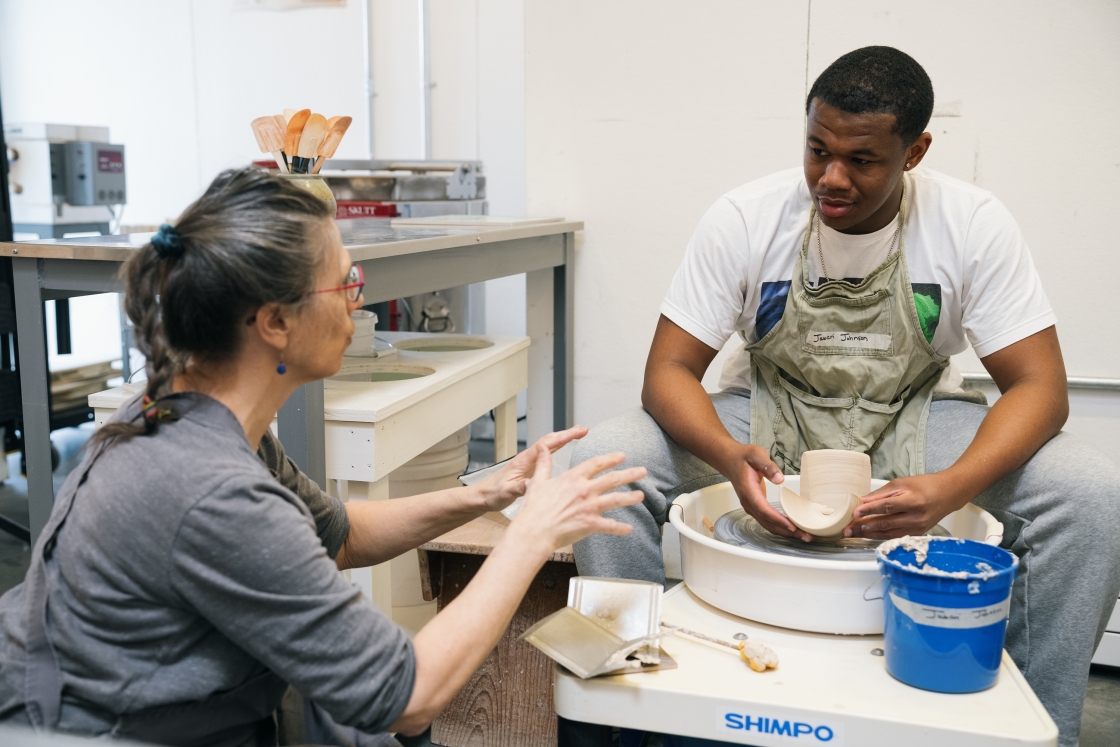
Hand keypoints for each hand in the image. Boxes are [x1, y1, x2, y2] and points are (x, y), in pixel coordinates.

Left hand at [474, 426, 588, 510]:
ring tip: (578, 434)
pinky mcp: (529, 468)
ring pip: (549, 445)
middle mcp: (527, 458)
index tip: (577, 433)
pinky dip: (558, 447)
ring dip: (563, 439)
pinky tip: (563, 448)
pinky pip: (547, 454)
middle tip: (583, 430)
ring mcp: (528, 462)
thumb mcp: (506, 493)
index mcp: (524, 460)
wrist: (482, 496)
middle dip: (567, 434)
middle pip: (550, 441)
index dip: (563, 437)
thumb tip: (531, 484)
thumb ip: (519, 488)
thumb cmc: (492, 494)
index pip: (547, 444)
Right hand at [509, 448, 646, 552]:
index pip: (596, 463)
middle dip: (630, 474)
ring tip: (642, 495)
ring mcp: (589, 507)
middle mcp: (584, 490)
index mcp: (572, 478)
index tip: (622, 456)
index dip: (610, 458)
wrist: (534, 531)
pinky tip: (630, 529)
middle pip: (612, 479)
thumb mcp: (538, 481)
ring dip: (630, 497)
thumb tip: (542, 448)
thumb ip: (543, 463)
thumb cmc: (534, 509)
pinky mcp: (590, 524)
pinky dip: (621, 528)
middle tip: (643, 471)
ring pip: (616, 500)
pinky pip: (610, 526)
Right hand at [721, 444, 809, 541]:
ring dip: (785, 531)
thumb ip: (767, 466)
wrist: (729, 460)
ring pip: (768, 524)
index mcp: (748, 490)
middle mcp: (748, 502)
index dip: (778, 519)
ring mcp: (751, 506)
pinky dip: (780, 526)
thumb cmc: (743, 457)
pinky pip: (767, 520)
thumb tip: (780, 479)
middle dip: (786, 531)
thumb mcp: (756, 454)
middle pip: (767, 522)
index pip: (763, 509)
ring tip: (802, 534)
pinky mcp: (755, 507)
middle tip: (805, 536)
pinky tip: (792, 527)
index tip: (792, 526)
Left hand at [845, 473, 964, 539]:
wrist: (947, 494)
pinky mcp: (917, 534)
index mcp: (914, 501)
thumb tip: (862, 500)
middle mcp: (916, 518)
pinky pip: (895, 536)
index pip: (887, 507)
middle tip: (848, 529)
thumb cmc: (925, 486)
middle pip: (886, 523)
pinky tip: (868, 535)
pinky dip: (880, 536)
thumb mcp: (902, 483)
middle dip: (864, 526)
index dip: (870, 510)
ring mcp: (918, 528)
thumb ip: (881, 493)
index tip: (855, 513)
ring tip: (854, 533)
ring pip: (889, 533)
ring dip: (869, 534)